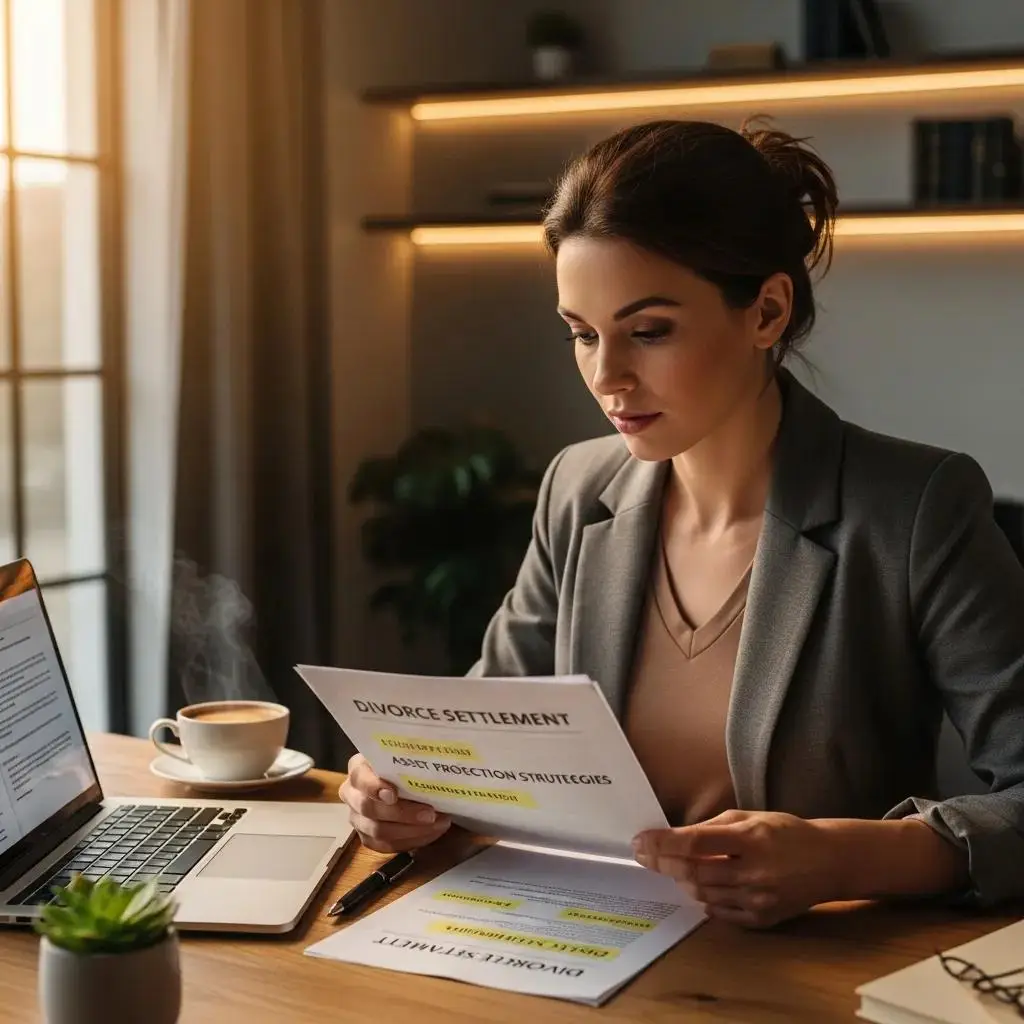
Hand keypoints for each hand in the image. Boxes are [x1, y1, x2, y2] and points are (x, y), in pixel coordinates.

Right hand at [339, 754, 451, 852]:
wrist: (399, 782)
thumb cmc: (403, 766)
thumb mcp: (402, 756)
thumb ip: (409, 757)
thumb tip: (431, 756)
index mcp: (358, 770)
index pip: (359, 777)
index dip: (374, 787)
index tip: (393, 795)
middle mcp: (352, 795)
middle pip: (369, 809)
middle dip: (403, 813)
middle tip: (430, 814)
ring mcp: (357, 819)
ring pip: (378, 831)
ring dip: (412, 831)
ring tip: (439, 824)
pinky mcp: (367, 838)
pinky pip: (386, 846)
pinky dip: (412, 841)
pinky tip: (431, 833)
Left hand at [633, 809, 840, 927]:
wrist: (829, 862)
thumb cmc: (785, 832)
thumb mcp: (750, 816)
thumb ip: (712, 827)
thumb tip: (675, 836)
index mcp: (750, 839)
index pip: (695, 843)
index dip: (663, 844)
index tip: (640, 841)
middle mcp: (754, 873)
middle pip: (694, 873)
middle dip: (663, 864)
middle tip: (643, 856)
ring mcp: (759, 900)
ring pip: (704, 895)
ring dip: (682, 881)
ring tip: (674, 868)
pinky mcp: (763, 920)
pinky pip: (721, 913)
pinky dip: (705, 900)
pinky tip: (700, 887)